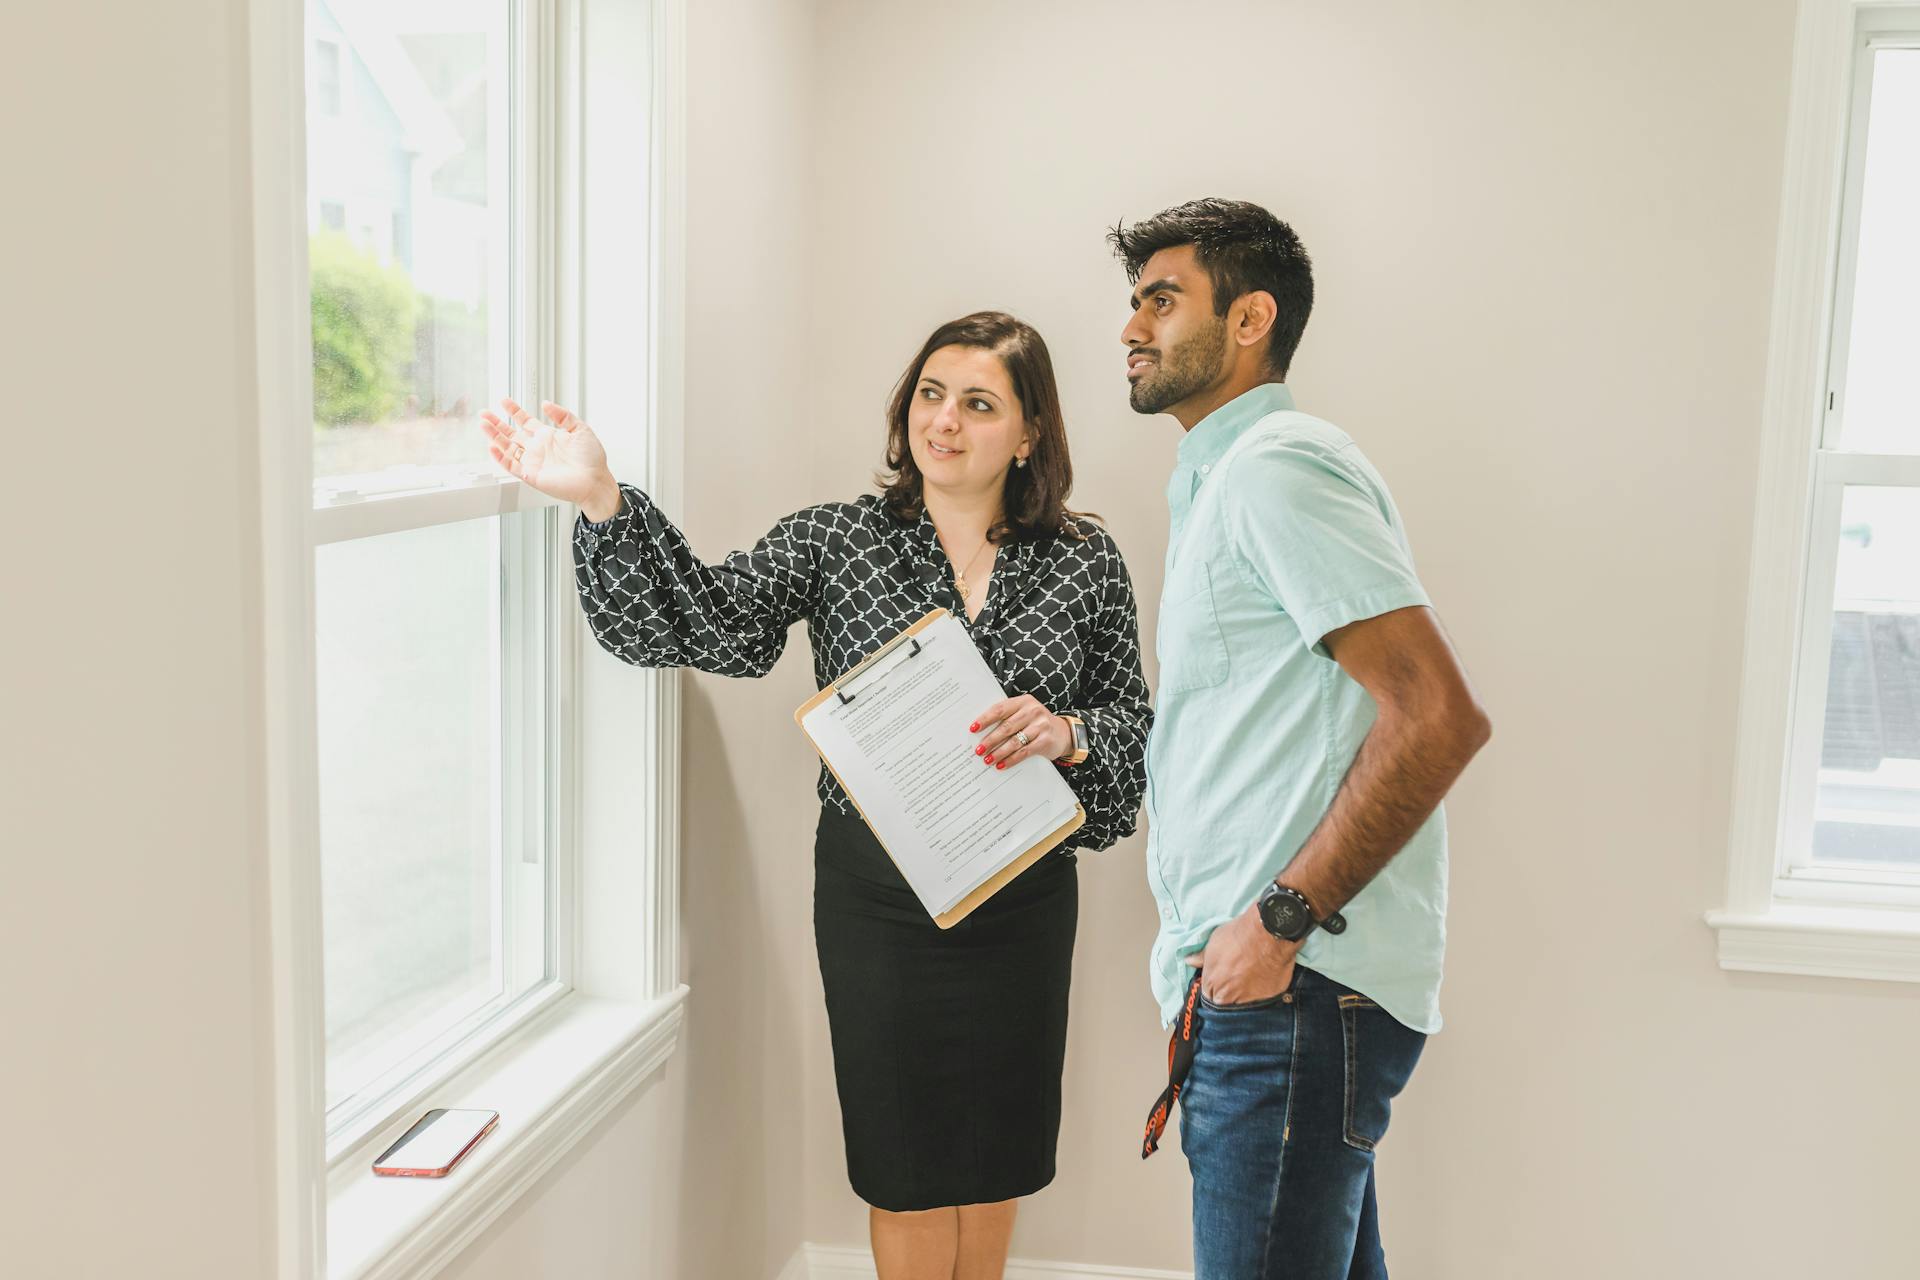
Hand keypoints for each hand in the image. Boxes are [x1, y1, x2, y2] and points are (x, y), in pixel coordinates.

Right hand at [480, 398, 621, 518]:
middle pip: (511, 434)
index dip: (514, 411)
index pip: (525, 421)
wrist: (595, 481)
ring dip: (495, 437)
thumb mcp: (580, 429)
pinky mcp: (531, 475)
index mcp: (548, 436)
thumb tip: (546, 403)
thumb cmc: (592, 459)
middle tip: (483, 413)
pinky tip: (492, 447)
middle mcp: (538, 448)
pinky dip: (500, 457)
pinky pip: (511, 465)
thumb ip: (563, 415)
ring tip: (483, 425)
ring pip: (507, 448)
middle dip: (496, 423)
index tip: (504, 401)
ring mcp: (533, 462)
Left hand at [969, 695, 1070, 769]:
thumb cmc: (1036, 723)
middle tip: (978, 750)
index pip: (1000, 709)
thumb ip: (1007, 718)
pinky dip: (1011, 760)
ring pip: (1014, 741)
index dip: (985, 719)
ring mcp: (1041, 726)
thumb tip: (981, 732)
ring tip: (987, 759)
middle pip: (1006, 726)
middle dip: (990, 740)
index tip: (973, 729)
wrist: (1064, 733)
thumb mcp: (1024, 714)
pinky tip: (1001, 765)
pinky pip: (1024, 752)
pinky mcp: (1045, 740)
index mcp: (1023, 701)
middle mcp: (1033, 711)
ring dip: (999, 752)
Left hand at [1186, 905, 1297, 1005]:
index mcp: (1212, 984)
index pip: (1208, 994)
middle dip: (1228, 992)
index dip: (1214, 985)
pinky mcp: (1268, 997)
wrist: (1267, 934)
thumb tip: (1190, 961)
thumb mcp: (1214, 943)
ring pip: (1244, 1002)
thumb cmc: (1238, 937)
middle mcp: (1229, 997)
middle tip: (1237, 975)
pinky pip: (1262, 998)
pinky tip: (1263, 975)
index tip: (1220, 977)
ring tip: (1251, 974)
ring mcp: (1249, 1000)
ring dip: (1246, 992)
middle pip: (1225, 1001)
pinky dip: (1262, 990)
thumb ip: (1201, 957)